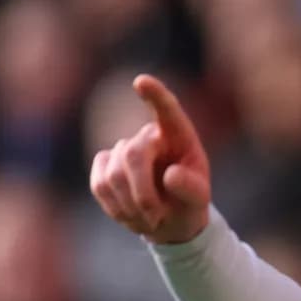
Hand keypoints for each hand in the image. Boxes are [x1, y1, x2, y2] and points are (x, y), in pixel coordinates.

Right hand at [89, 74, 211, 243]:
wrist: (169, 219)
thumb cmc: (189, 202)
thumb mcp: (200, 199)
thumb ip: (191, 188)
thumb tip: (170, 176)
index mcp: (178, 136)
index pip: (167, 110)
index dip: (155, 96)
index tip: (142, 82)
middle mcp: (149, 136)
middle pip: (132, 155)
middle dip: (142, 192)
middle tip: (157, 218)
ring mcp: (123, 148)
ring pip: (114, 175)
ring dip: (131, 205)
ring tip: (150, 218)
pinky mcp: (103, 164)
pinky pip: (100, 185)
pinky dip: (116, 207)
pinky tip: (131, 214)